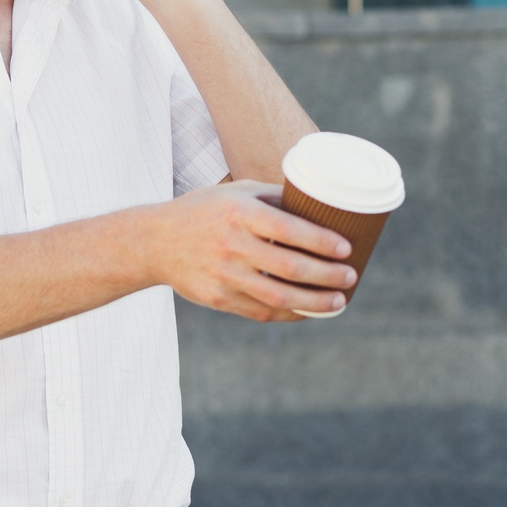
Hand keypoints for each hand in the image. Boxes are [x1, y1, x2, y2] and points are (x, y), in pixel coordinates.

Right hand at [147, 180, 356, 321]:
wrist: (155, 242)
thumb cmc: (205, 210)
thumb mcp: (236, 192)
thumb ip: (275, 197)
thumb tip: (321, 202)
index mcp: (240, 212)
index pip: (290, 229)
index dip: (322, 242)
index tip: (347, 249)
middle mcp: (231, 244)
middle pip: (290, 267)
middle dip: (327, 275)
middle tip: (351, 276)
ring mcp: (223, 275)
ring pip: (278, 297)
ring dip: (315, 302)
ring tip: (339, 300)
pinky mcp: (217, 298)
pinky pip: (261, 312)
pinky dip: (290, 314)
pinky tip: (310, 310)